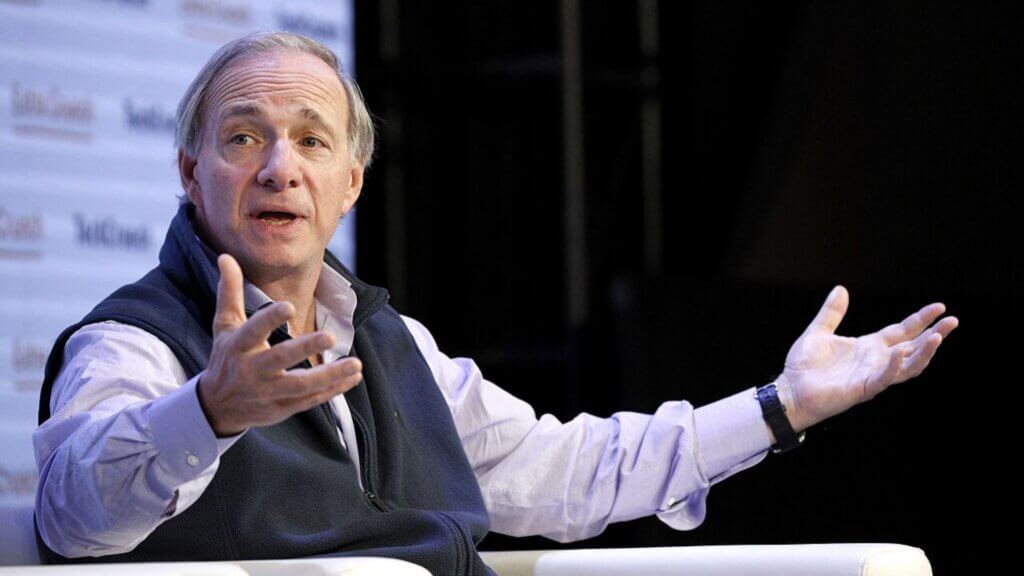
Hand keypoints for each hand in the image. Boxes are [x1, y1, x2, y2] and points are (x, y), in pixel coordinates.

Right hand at [197, 254, 362, 435]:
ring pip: (301, 385)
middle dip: (304, 349)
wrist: (217, 406)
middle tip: (330, 336)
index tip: (289, 306)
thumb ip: (230, 291)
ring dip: (329, 375)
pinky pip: (310, 400)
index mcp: (238, 346)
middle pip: (279, 359)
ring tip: (355, 364)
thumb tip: (226, 256)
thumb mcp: (224, 324)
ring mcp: (268, 392)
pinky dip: (333, 390)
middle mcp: (252, 370)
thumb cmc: (226, 357)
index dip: (269, 319)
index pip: (253, 330)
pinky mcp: (282, 408)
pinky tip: (353, 377)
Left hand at [775, 285, 957, 432]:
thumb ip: (831, 313)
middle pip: (913, 347)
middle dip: (934, 334)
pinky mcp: (862, 389)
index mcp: (869, 347)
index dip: (921, 319)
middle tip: (953, 321)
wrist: (790, 391)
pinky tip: (901, 352)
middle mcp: (876, 361)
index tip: (939, 307)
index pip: (902, 331)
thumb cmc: (804, 366)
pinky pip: (883, 378)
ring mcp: (872, 375)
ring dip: (923, 353)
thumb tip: (841, 288)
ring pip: (907, 366)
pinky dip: (893, 366)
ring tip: (937, 337)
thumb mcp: (818, 332)